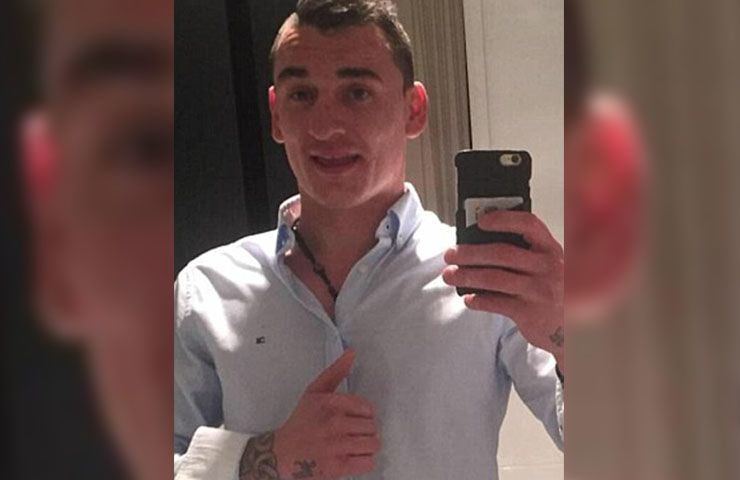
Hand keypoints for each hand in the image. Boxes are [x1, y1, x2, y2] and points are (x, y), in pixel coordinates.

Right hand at [241, 349, 380, 479]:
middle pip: (372, 427)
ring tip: (354, 445)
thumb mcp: (314, 392)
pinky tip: (353, 457)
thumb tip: (351, 353)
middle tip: (352, 433)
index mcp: (330, 403)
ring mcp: (337, 446)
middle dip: (365, 430)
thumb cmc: (301, 422)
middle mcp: (335, 423)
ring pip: (373, 444)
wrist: (282, 453)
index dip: (364, 414)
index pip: (367, 408)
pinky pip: (368, 462)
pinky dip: (364, 461)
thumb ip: (335, 372)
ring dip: (366, 446)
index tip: (354, 418)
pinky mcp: (338, 466)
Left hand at [442, 211, 564, 369]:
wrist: (573, 330)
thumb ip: (525, 252)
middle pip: (501, 253)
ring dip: (466, 275)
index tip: (480, 221)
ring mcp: (539, 291)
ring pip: (494, 279)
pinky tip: (468, 299)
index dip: (503, 219)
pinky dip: (478, 300)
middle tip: (450, 254)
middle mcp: (547, 267)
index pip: (528, 225)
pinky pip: (496, 303)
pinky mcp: (530, 313)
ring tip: (450, 275)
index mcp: (550, 249)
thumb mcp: (549, 265)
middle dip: (470, 252)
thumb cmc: (554, 290)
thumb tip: (480, 242)